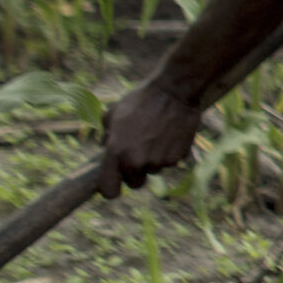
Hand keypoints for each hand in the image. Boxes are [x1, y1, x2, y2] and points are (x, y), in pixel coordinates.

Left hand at [99, 78, 204, 198]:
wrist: (174, 92)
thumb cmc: (141, 100)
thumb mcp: (114, 113)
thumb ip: (106, 135)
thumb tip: (106, 145)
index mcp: (116, 152)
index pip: (108, 190)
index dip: (111, 188)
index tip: (114, 182)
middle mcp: (136, 162)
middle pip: (135, 184)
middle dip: (135, 172)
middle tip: (139, 152)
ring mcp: (158, 161)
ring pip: (153, 170)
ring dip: (153, 159)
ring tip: (156, 135)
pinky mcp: (177, 158)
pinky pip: (170, 162)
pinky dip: (169, 152)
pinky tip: (169, 134)